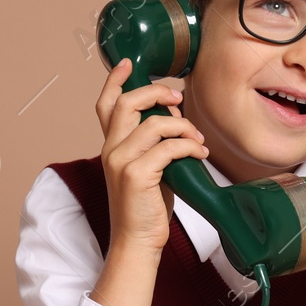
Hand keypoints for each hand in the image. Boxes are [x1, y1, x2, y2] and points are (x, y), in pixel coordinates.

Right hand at [95, 58, 208, 252]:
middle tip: (178, 98)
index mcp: (111, 146)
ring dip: (183, 126)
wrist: (137, 241)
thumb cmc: (145, 208)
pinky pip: (168, 147)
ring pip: (154, 124)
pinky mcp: (136, 175)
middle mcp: (111, 150)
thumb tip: (175, 117)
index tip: (127, 63)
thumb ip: (152, 143)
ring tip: (197, 139)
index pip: (106, 105)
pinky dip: (189, 146)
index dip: (114, 80)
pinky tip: (199, 153)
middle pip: (128, 103)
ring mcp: (121, 162)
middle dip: (157, 93)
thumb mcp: (146, 169)